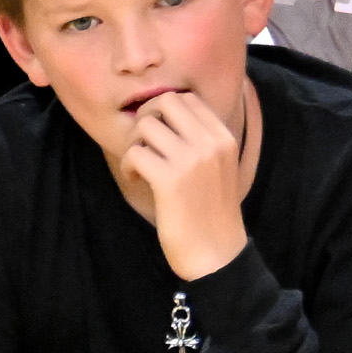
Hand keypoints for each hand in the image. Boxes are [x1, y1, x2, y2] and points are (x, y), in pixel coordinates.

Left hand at [122, 86, 252, 280]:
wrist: (216, 254)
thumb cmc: (211, 213)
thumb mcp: (218, 168)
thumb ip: (201, 140)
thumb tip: (163, 112)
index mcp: (224, 138)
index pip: (187, 98)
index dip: (164, 110)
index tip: (159, 133)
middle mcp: (210, 143)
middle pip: (164, 102)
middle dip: (146, 118)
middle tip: (144, 143)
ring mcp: (190, 161)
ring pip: (145, 125)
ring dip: (134, 142)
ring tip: (139, 164)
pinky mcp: (169, 180)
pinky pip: (134, 152)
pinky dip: (128, 164)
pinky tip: (135, 177)